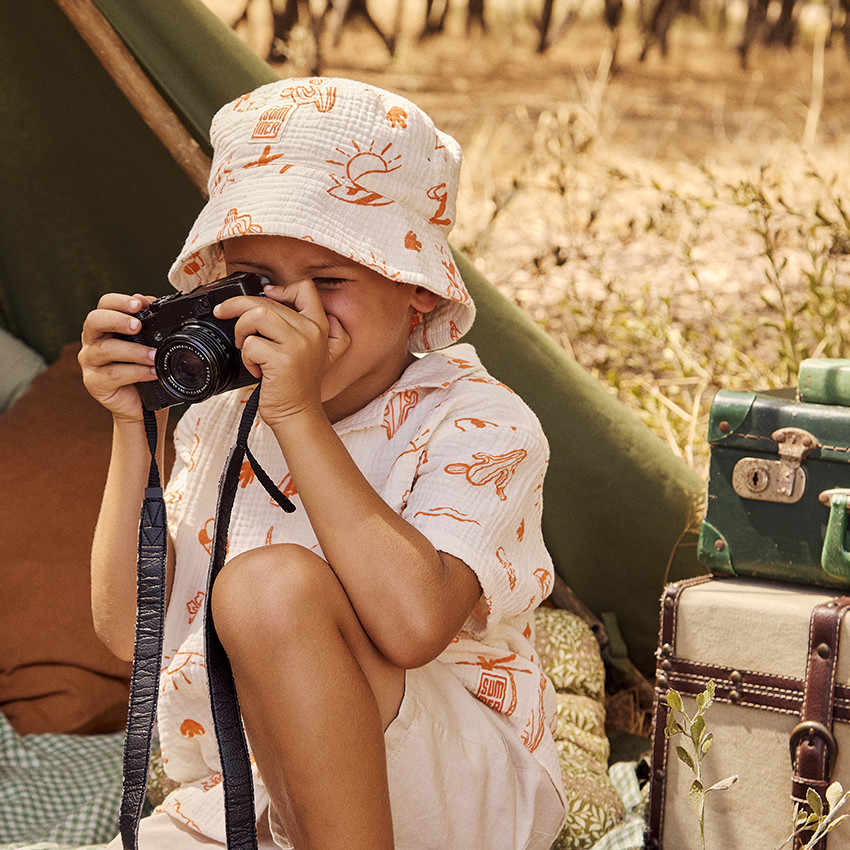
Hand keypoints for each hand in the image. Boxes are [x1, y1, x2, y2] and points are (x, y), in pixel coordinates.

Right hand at [79, 293, 157, 421]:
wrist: (139, 402)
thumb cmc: (141, 368)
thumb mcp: (147, 343)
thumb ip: (146, 323)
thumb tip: (147, 300)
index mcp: (104, 326)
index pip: (104, 305)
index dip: (119, 301)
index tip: (139, 304)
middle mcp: (92, 341)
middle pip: (94, 321)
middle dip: (117, 320)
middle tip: (137, 326)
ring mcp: (90, 362)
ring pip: (106, 349)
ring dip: (133, 351)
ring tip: (153, 355)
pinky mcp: (94, 382)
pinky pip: (113, 374)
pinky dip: (136, 372)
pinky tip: (152, 372)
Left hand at [214, 279, 349, 425]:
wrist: (298, 415)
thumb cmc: (300, 385)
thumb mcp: (321, 352)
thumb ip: (316, 326)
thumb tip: (278, 295)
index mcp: (320, 326)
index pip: (305, 288)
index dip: (279, 288)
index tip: (264, 296)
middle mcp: (312, 332)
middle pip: (268, 301)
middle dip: (238, 306)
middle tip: (223, 314)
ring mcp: (298, 345)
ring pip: (257, 315)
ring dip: (241, 328)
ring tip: (243, 344)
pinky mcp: (282, 360)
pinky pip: (251, 344)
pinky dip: (246, 357)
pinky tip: (255, 369)